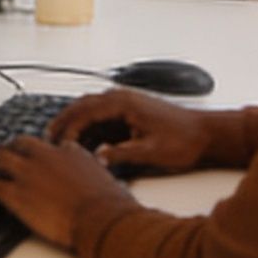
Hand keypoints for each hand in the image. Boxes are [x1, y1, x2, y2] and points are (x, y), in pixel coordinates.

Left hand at [0, 133, 130, 249]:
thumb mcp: (109, 183)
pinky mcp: (15, 193)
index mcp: (70, 153)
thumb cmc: (111, 208)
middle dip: (9, 152)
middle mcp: (46, 157)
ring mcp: (28, 173)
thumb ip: (97, 178)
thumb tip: (102, 184)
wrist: (103, 221)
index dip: (40, 154)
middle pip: (18, 144)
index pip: (50, 146)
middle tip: (3, 163)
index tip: (36, 162)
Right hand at [45, 88, 211, 173]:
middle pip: (82, 107)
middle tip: (48, 139)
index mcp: (124, 103)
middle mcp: (122, 99)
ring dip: (74, 125)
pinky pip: (101, 119)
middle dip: (64, 122)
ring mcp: (125, 106)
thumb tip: (99, 158)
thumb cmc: (186, 140)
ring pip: (89, 112)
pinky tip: (84, 145)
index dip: (69, 128)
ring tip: (60, 142)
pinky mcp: (130, 115)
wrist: (208, 135)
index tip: (59, 143)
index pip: (85, 112)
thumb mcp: (153, 151)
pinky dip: (88, 130)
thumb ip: (123, 154)